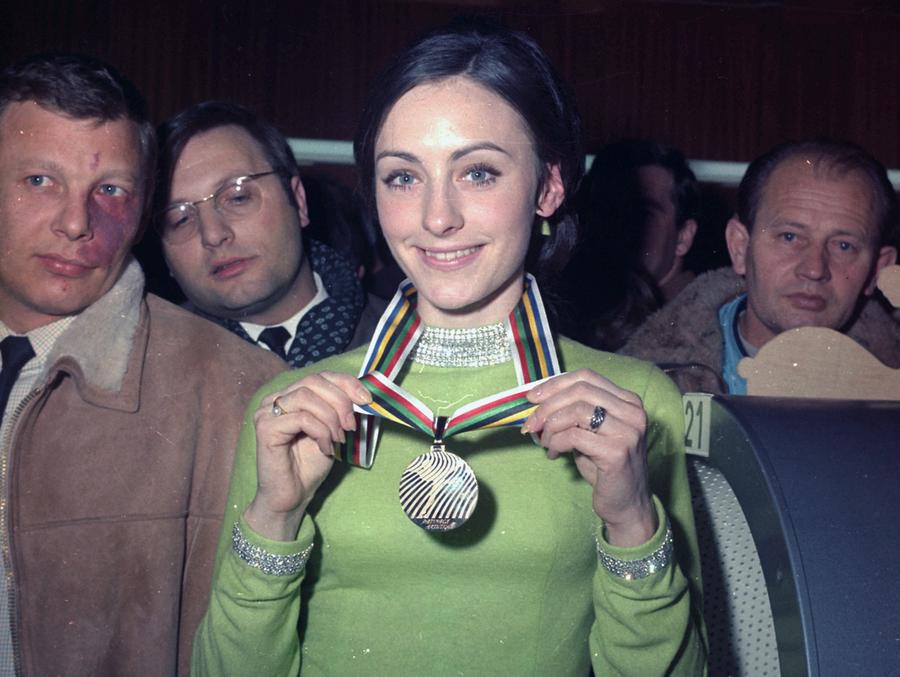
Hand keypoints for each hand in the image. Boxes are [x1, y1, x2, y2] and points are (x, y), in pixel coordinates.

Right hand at [244, 371, 371, 540]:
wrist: (292, 496)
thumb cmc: (310, 465)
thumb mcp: (332, 430)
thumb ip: (340, 410)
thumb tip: (363, 394)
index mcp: (290, 395)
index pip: (320, 376)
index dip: (346, 383)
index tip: (367, 399)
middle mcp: (275, 398)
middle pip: (313, 381)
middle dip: (340, 401)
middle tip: (351, 426)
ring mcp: (266, 412)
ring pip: (306, 397)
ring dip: (330, 418)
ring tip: (338, 439)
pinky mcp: (265, 429)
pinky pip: (301, 418)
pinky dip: (320, 432)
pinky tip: (325, 448)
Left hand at [523, 369, 656, 546]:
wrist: (626, 505)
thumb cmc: (604, 467)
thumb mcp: (590, 432)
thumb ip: (573, 412)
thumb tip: (537, 400)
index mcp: (628, 401)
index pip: (587, 377)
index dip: (555, 384)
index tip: (532, 397)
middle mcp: (633, 412)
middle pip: (580, 391)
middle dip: (547, 406)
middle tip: (531, 424)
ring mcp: (628, 431)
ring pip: (576, 411)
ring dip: (551, 426)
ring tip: (544, 442)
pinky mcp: (617, 452)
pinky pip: (574, 436)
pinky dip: (556, 443)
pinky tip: (553, 454)